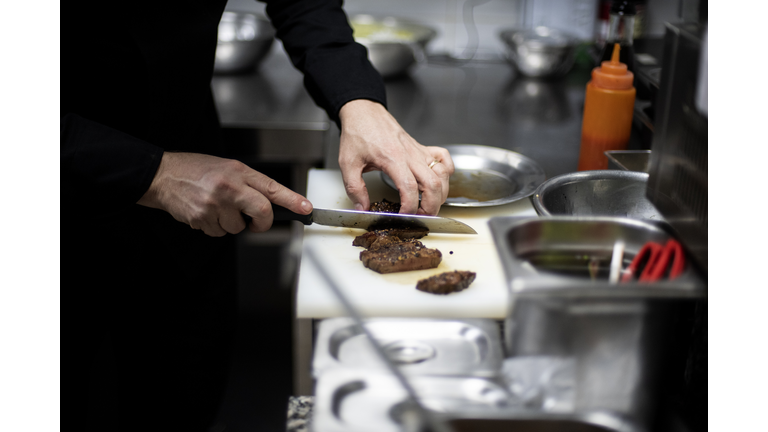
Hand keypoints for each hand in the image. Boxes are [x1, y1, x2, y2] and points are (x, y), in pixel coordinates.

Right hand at [137, 152, 312, 235]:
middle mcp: (229, 187)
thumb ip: (249, 184)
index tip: (306, 209)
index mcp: (239, 172)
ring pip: (238, 228)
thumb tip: (271, 204)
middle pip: (262, 212)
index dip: (292, 200)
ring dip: (232, 223)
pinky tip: (206, 212)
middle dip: (262, 223)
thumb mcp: (227, 168)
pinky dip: (215, 227)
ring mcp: (216, 204)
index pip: (272, 188)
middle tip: (257, 222)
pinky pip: (219, 232)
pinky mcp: (202, 218)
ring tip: (217, 207)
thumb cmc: (197, 171)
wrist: (163, 176)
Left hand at [338, 100, 453, 214]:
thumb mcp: (348, 163)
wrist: (364, 112)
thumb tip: (362, 207)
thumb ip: (354, 188)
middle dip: (431, 206)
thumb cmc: (357, 134)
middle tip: (421, 217)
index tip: (403, 216)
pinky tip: (438, 181)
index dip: (409, 207)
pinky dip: (447, 171)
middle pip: (433, 184)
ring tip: (429, 205)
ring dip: (441, 193)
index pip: (409, 187)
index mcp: (392, 159)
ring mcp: (418, 151)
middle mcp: (410, 155)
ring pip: (442, 174)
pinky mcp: (422, 147)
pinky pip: (444, 158)